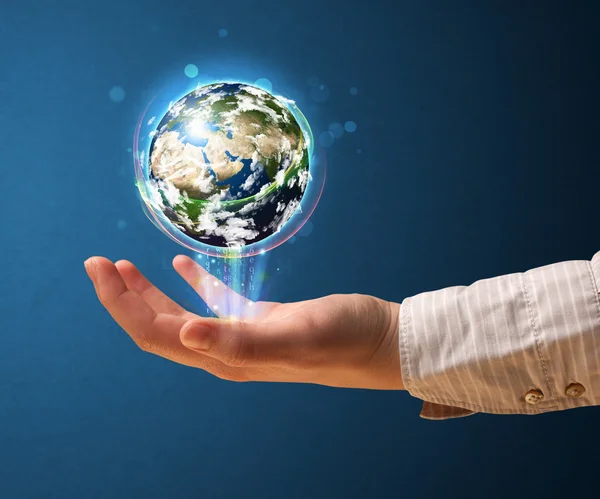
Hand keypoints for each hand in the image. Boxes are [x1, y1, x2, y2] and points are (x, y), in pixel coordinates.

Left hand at [84, 255, 403, 389]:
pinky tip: (181, 265)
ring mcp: (244, 336)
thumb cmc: (345, 339)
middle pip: (160, 326)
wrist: (382, 341)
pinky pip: (218, 302)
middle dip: (124, 297)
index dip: (122, 305)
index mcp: (225, 357)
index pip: (156, 334)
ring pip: (183, 316)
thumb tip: (186, 333)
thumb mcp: (295, 335)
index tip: (100, 269)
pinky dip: (195, 283)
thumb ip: (241, 341)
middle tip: (99, 262)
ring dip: (150, 293)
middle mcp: (227, 351)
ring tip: (125, 266)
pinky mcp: (263, 320)